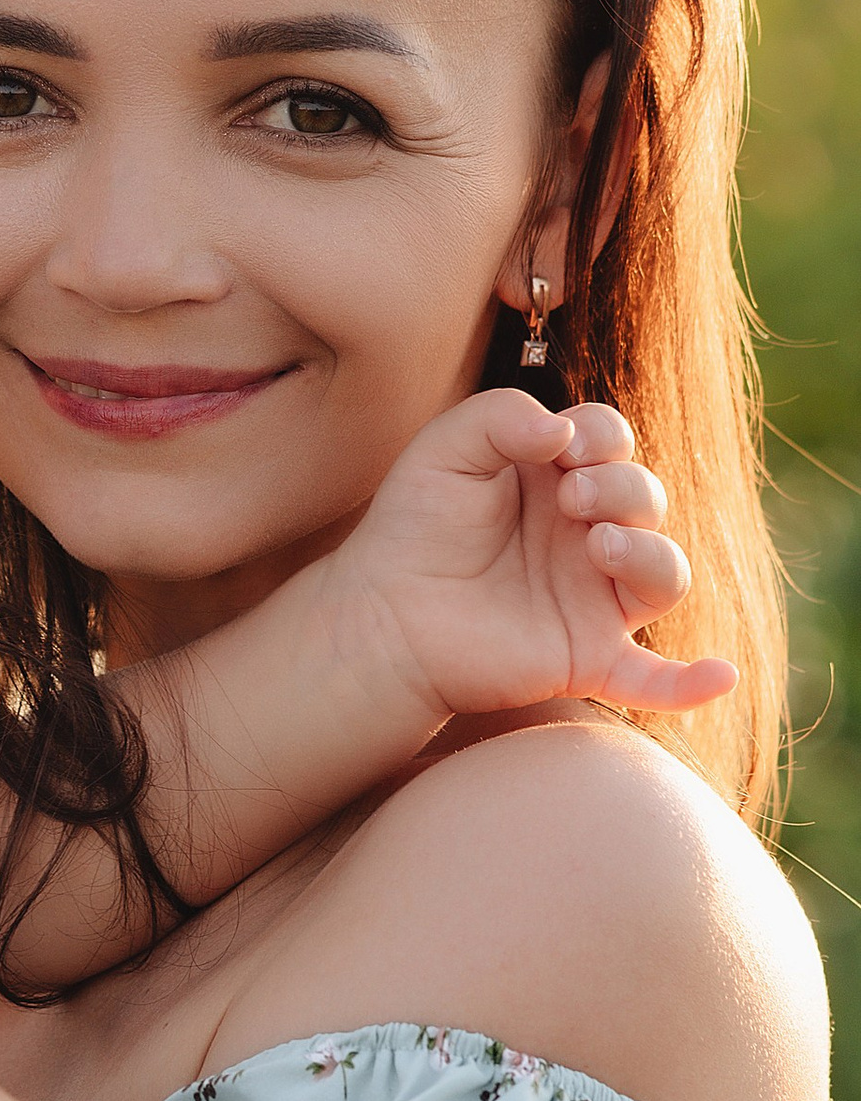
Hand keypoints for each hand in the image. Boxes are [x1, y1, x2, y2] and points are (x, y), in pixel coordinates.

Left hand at [320, 391, 735, 730]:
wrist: (380, 613)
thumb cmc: (413, 526)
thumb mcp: (446, 448)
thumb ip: (500, 416)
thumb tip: (562, 434)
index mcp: (560, 480)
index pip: (613, 443)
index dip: (601, 435)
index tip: (562, 447)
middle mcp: (588, 537)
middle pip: (647, 500)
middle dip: (622, 490)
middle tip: (571, 498)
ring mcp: (593, 600)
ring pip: (667, 576)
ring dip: (649, 555)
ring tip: (599, 545)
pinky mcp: (586, 659)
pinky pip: (655, 681)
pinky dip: (692, 684)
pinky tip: (721, 677)